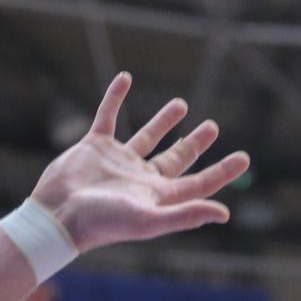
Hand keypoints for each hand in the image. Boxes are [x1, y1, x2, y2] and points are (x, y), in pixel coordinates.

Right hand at [29, 73, 249, 251]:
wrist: (56, 216)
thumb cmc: (102, 222)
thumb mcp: (148, 220)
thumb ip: (185, 215)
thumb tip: (224, 213)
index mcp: (157, 196)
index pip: (198, 182)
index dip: (223, 171)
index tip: (244, 157)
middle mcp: (140, 178)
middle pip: (175, 159)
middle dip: (194, 144)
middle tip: (212, 127)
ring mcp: (117, 160)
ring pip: (146, 136)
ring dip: (163, 120)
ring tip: (182, 104)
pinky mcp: (94, 145)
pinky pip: (108, 115)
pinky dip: (116, 96)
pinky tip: (125, 78)